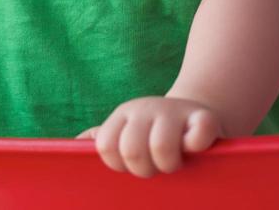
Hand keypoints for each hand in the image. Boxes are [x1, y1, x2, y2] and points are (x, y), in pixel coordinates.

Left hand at [77, 96, 220, 176]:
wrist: (196, 113)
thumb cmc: (155, 132)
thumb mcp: (126, 131)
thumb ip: (104, 138)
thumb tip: (74, 144)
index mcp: (122, 116)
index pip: (106, 146)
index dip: (118, 164)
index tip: (132, 165)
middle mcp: (144, 109)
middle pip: (132, 151)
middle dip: (144, 169)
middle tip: (156, 166)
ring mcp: (174, 111)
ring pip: (161, 148)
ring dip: (169, 164)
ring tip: (174, 162)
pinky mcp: (204, 118)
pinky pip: (197, 137)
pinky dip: (195, 146)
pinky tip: (194, 148)